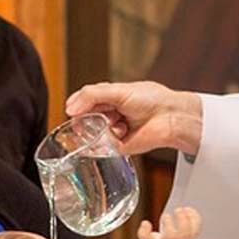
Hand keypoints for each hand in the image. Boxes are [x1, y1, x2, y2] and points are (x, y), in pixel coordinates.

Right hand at [65, 81, 202, 155]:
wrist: (169, 117)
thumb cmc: (150, 99)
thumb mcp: (117, 91)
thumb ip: (91, 95)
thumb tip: (69, 108)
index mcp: (108, 98)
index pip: (83, 102)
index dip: (77, 105)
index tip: (72, 109)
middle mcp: (109, 115)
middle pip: (85, 118)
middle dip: (86, 119)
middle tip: (89, 119)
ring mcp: (112, 131)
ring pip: (91, 133)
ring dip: (99, 128)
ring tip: (116, 122)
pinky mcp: (118, 147)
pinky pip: (101, 148)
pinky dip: (104, 142)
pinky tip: (118, 132)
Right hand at [138, 207, 201, 238]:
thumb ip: (143, 233)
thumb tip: (145, 223)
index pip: (170, 234)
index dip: (168, 222)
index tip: (165, 216)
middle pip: (185, 231)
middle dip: (182, 218)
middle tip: (178, 210)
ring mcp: (189, 238)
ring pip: (194, 228)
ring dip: (191, 216)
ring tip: (185, 209)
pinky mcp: (195, 233)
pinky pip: (198, 224)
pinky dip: (195, 215)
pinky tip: (188, 210)